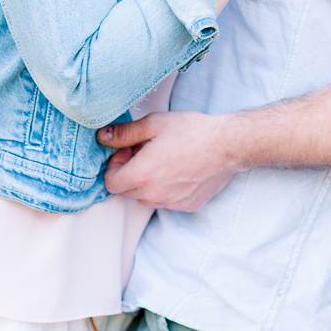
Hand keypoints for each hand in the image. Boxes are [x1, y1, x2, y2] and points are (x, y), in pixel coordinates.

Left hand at [98, 112, 236, 210]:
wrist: (228, 145)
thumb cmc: (193, 131)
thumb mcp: (154, 123)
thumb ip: (124, 133)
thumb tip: (103, 137)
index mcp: (141, 174)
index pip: (110, 182)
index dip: (115, 165)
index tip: (128, 151)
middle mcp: (153, 195)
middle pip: (126, 191)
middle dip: (130, 172)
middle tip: (146, 151)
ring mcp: (170, 203)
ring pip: (146, 197)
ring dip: (147, 182)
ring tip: (164, 159)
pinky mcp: (186, 206)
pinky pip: (166, 201)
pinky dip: (166, 188)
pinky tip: (179, 169)